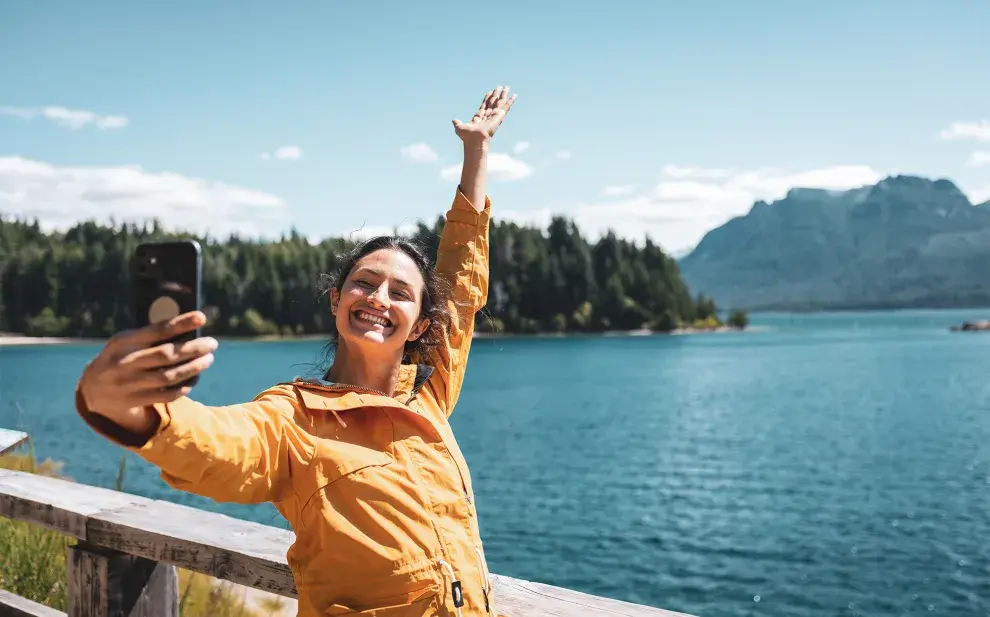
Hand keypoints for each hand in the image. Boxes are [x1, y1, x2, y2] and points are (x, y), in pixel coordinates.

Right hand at [79, 311, 217, 431]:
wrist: (93, 389)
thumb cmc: (121, 356)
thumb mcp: (127, 341)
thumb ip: (151, 336)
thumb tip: (189, 329)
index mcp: (123, 341)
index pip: (156, 330)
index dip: (181, 323)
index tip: (202, 317)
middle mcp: (125, 362)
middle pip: (166, 355)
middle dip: (193, 349)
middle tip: (212, 343)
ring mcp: (129, 384)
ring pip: (169, 377)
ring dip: (193, 368)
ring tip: (208, 359)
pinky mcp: (135, 400)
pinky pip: (166, 395)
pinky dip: (184, 386)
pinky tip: (195, 378)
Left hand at [452, 85, 516, 144]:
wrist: (475, 140)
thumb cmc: (467, 137)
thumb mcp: (460, 128)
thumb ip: (457, 123)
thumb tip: (454, 121)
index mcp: (479, 118)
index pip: (484, 106)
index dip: (487, 98)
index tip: (489, 92)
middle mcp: (488, 116)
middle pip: (493, 103)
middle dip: (496, 95)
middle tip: (499, 87)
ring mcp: (494, 116)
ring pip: (499, 103)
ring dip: (503, 95)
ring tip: (507, 87)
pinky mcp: (499, 116)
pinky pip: (506, 107)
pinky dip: (511, 101)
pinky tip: (515, 95)